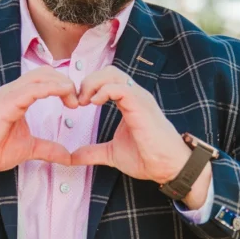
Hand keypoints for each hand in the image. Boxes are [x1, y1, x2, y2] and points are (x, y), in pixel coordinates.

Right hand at [0, 68, 77, 197]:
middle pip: (46, 72)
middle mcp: (13, 91)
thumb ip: (47, 149)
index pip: (45, 80)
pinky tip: (64, 94)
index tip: (77, 103)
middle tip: (78, 101)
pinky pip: (32, 89)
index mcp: (18, 97)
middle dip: (66, 82)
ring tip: (74, 99)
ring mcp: (9, 94)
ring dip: (62, 84)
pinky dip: (51, 88)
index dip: (64, 86)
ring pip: (41, 76)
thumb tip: (67, 156)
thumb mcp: (27, 148)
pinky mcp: (6, 103)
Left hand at [70, 67, 192, 186]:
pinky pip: (120, 87)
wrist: (166, 167)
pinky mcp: (140, 105)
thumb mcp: (111, 153)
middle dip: (88, 81)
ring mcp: (138, 98)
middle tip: (78, 101)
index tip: (77, 104)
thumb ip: (93, 152)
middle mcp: (134, 95)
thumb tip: (73, 157)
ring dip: (93, 84)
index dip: (88, 86)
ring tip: (84, 101)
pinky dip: (103, 91)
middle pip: (108, 71)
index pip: (107, 79)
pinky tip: (94, 103)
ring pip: (112, 74)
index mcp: (128, 101)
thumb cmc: (146, 157)